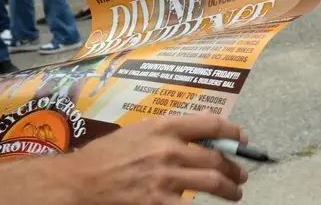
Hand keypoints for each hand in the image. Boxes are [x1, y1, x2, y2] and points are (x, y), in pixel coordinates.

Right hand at [54, 114, 248, 203]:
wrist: (80, 182)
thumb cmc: (106, 155)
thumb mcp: (138, 131)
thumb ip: (168, 131)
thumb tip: (203, 133)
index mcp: (162, 126)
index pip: (209, 123)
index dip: (231, 131)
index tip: (240, 138)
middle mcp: (167, 149)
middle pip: (215, 157)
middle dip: (234, 168)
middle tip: (240, 174)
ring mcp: (164, 179)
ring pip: (212, 182)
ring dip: (230, 189)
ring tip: (235, 192)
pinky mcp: (158, 204)